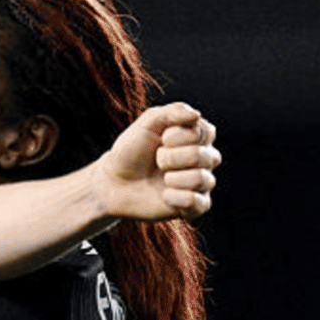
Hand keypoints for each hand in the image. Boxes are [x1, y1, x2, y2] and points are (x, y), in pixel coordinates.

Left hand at [95, 102, 220, 220]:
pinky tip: (165, 196)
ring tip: (162, 179)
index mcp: (198, 136)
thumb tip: (196, 115)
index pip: (204, 133)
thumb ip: (172, 112)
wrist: (114, 181)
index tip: (161, 139)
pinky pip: (200, 204)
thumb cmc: (132, 150)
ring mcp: (201, 183)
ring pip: (202, 180)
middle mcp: (205, 159)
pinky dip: (178, 199)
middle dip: (171, 158)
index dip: (177, 136)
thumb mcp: (147, 123)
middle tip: (157, 160)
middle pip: (203, 157)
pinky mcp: (193, 206)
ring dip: (173, 178)